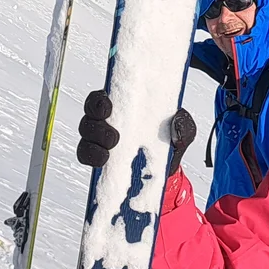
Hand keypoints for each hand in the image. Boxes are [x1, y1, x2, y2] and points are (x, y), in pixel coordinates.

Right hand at [77, 95, 197, 173]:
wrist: (166, 172)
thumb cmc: (169, 141)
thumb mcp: (182, 130)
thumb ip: (184, 124)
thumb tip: (177, 121)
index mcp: (124, 105)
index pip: (102, 96)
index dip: (99, 101)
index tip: (107, 108)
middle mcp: (107, 119)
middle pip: (89, 116)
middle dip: (96, 125)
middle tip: (114, 138)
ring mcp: (99, 140)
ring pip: (85, 137)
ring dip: (93, 146)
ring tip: (107, 155)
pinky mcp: (97, 159)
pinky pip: (85, 157)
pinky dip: (91, 160)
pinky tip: (102, 165)